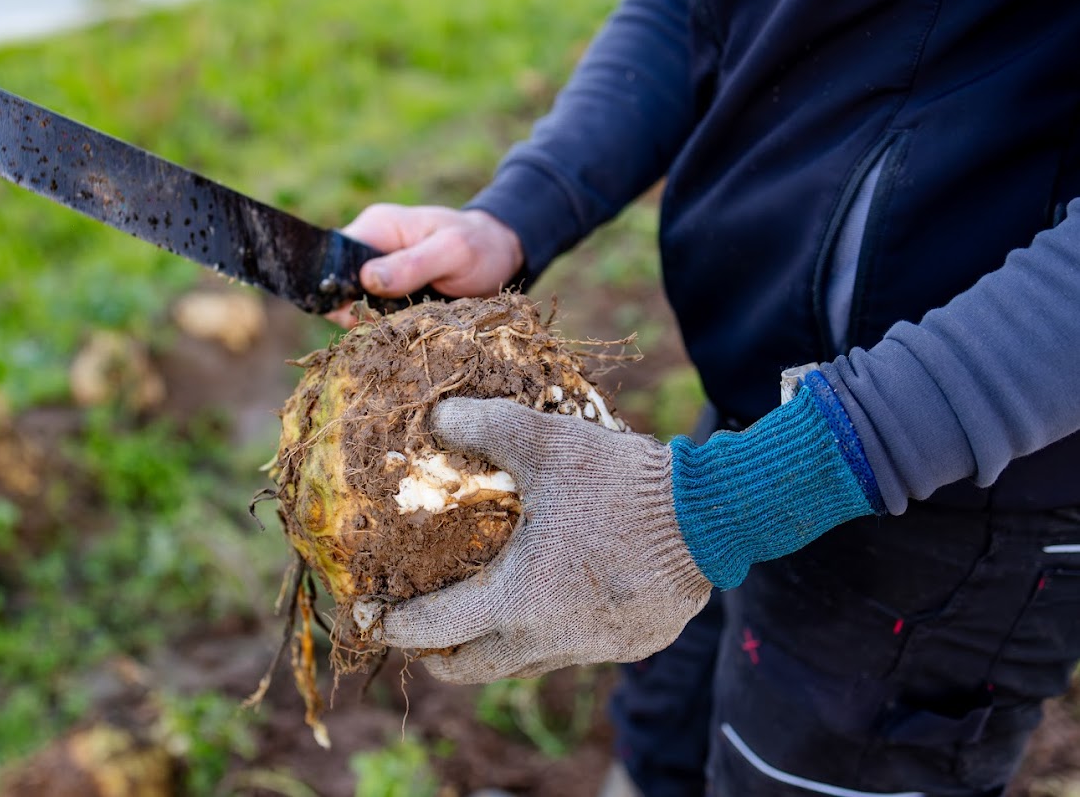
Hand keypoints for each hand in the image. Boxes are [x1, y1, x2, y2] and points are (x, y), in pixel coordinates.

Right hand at [327, 206, 523, 327]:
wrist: (502, 258)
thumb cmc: (480, 246)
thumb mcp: (452, 251)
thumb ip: (412, 264)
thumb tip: (367, 280)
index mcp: (376, 228)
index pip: (333, 260)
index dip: (338, 288)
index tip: (362, 311)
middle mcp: (371, 252)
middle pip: (340, 289)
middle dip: (357, 312)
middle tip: (388, 326)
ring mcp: (381, 277)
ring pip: (356, 309)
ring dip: (374, 325)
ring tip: (402, 332)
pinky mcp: (392, 299)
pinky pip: (376, 318)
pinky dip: (387, 330)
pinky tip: (405, 336)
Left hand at [359, 372, 882, 682]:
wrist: (713, 515)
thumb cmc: (622, 482)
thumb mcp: (546, 442)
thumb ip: (484, 426)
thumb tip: (435, 416)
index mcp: (517, 600)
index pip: (432, 632)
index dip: (393, 627)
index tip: (373, 616)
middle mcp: (549, 640)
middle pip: (469, 670)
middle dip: (434, 655)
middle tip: (417, 628)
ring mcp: (592, 649)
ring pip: (521, 663)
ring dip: (492, 642)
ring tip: (479, 609)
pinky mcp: (629, 646)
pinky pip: (570, 650)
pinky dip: (545, 633)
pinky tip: (551, 595)